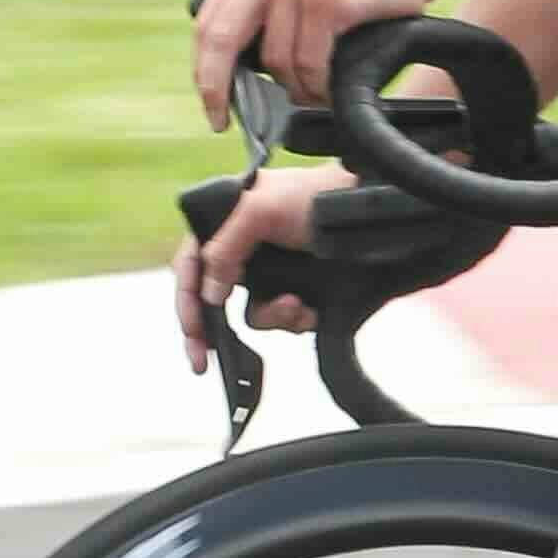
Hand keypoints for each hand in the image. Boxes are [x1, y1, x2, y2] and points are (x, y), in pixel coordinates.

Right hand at [172, 163, 332, 363]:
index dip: (186, 301)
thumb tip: (210, 294)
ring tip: (297, 305)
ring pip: (253, 314)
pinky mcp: (300, 290)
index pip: (191, 267)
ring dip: (272, 317)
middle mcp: (245, 252)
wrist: (371, 211)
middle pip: (214, 300)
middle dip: (212, 331)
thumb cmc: (316, 196)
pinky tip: (312, 311)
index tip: (191, 333)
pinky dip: (296, 319)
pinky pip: (286, 320)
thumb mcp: (260, 210)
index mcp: (226, 227)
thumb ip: (225, 248)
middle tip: (204, 361)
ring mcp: (273, 274)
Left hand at [191, 0, 426, 124]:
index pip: (207, 29)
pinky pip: (310, 62)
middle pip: (222, 41)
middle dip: (219, 90)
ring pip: (276, 60)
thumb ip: (256, 26)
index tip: (215, 111)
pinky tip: (329, 89)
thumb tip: (227, 89)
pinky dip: (319, 85)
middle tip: (225, 121)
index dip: (205, 75)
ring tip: (314, 95)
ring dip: (295, 90)